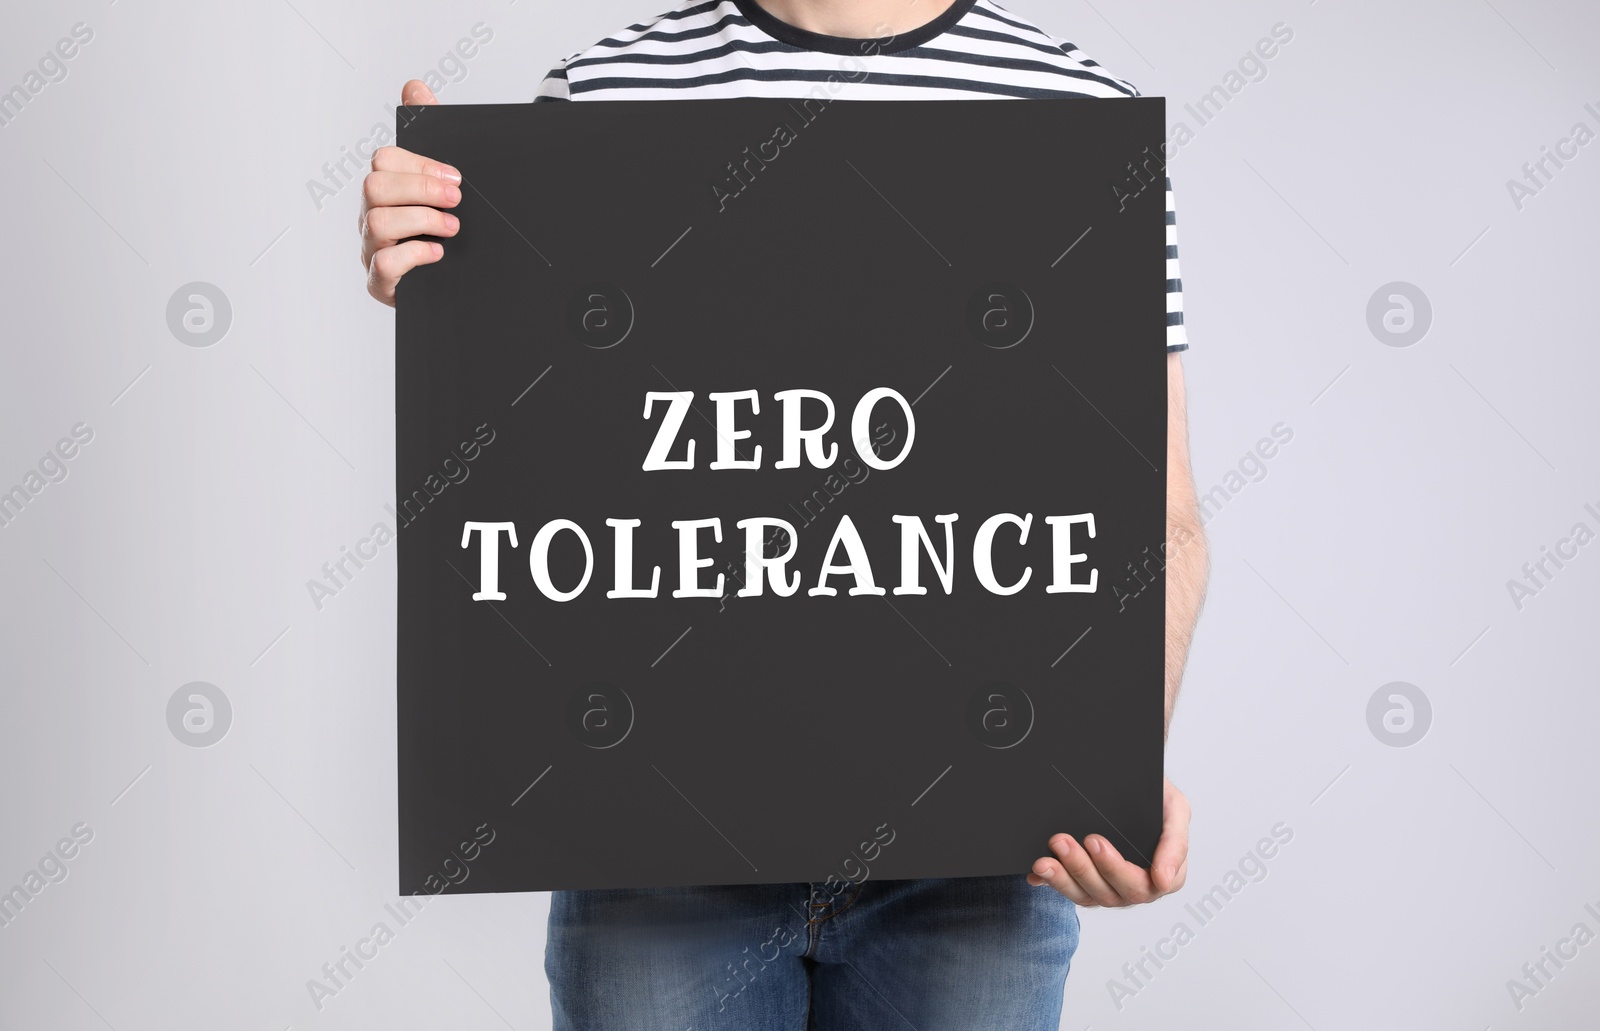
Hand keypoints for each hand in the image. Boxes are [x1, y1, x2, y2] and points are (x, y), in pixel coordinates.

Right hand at [359, 79, 462, 305]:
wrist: (456, 282)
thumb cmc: (441, 228)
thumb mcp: (442, 181)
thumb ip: (429, 132)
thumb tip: (414, 86)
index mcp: (386, 187)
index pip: (384, 160)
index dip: (420, 165)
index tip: (455, 177)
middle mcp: (371, 215)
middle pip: (375, 187)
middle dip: (421, 189)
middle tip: (457, 200)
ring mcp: (371, 248)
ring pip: (377, 223)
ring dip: (421, 221)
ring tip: (451, 227)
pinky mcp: (380, 282)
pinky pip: (383, 264)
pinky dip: (414, 255)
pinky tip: (438, 253)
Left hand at [1027, 777, 1188, 906]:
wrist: (1132, 784)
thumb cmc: (1156, 798)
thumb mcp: (1175, 809)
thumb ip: (1176, 842)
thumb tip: (1163, 880)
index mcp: (1164, 874)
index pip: (1143, 885)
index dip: (1115, 868)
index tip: (1095, 842)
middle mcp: (1135, 886)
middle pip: (1110, 893)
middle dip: (1083, 867)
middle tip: (1062, 841)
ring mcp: (1109, 887)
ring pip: (1086, 895)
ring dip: (1063, 876)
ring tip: (1046, 856)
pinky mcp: (1084, 884)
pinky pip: (1067, 891)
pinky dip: (1050, 882)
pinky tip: (1036, 871)